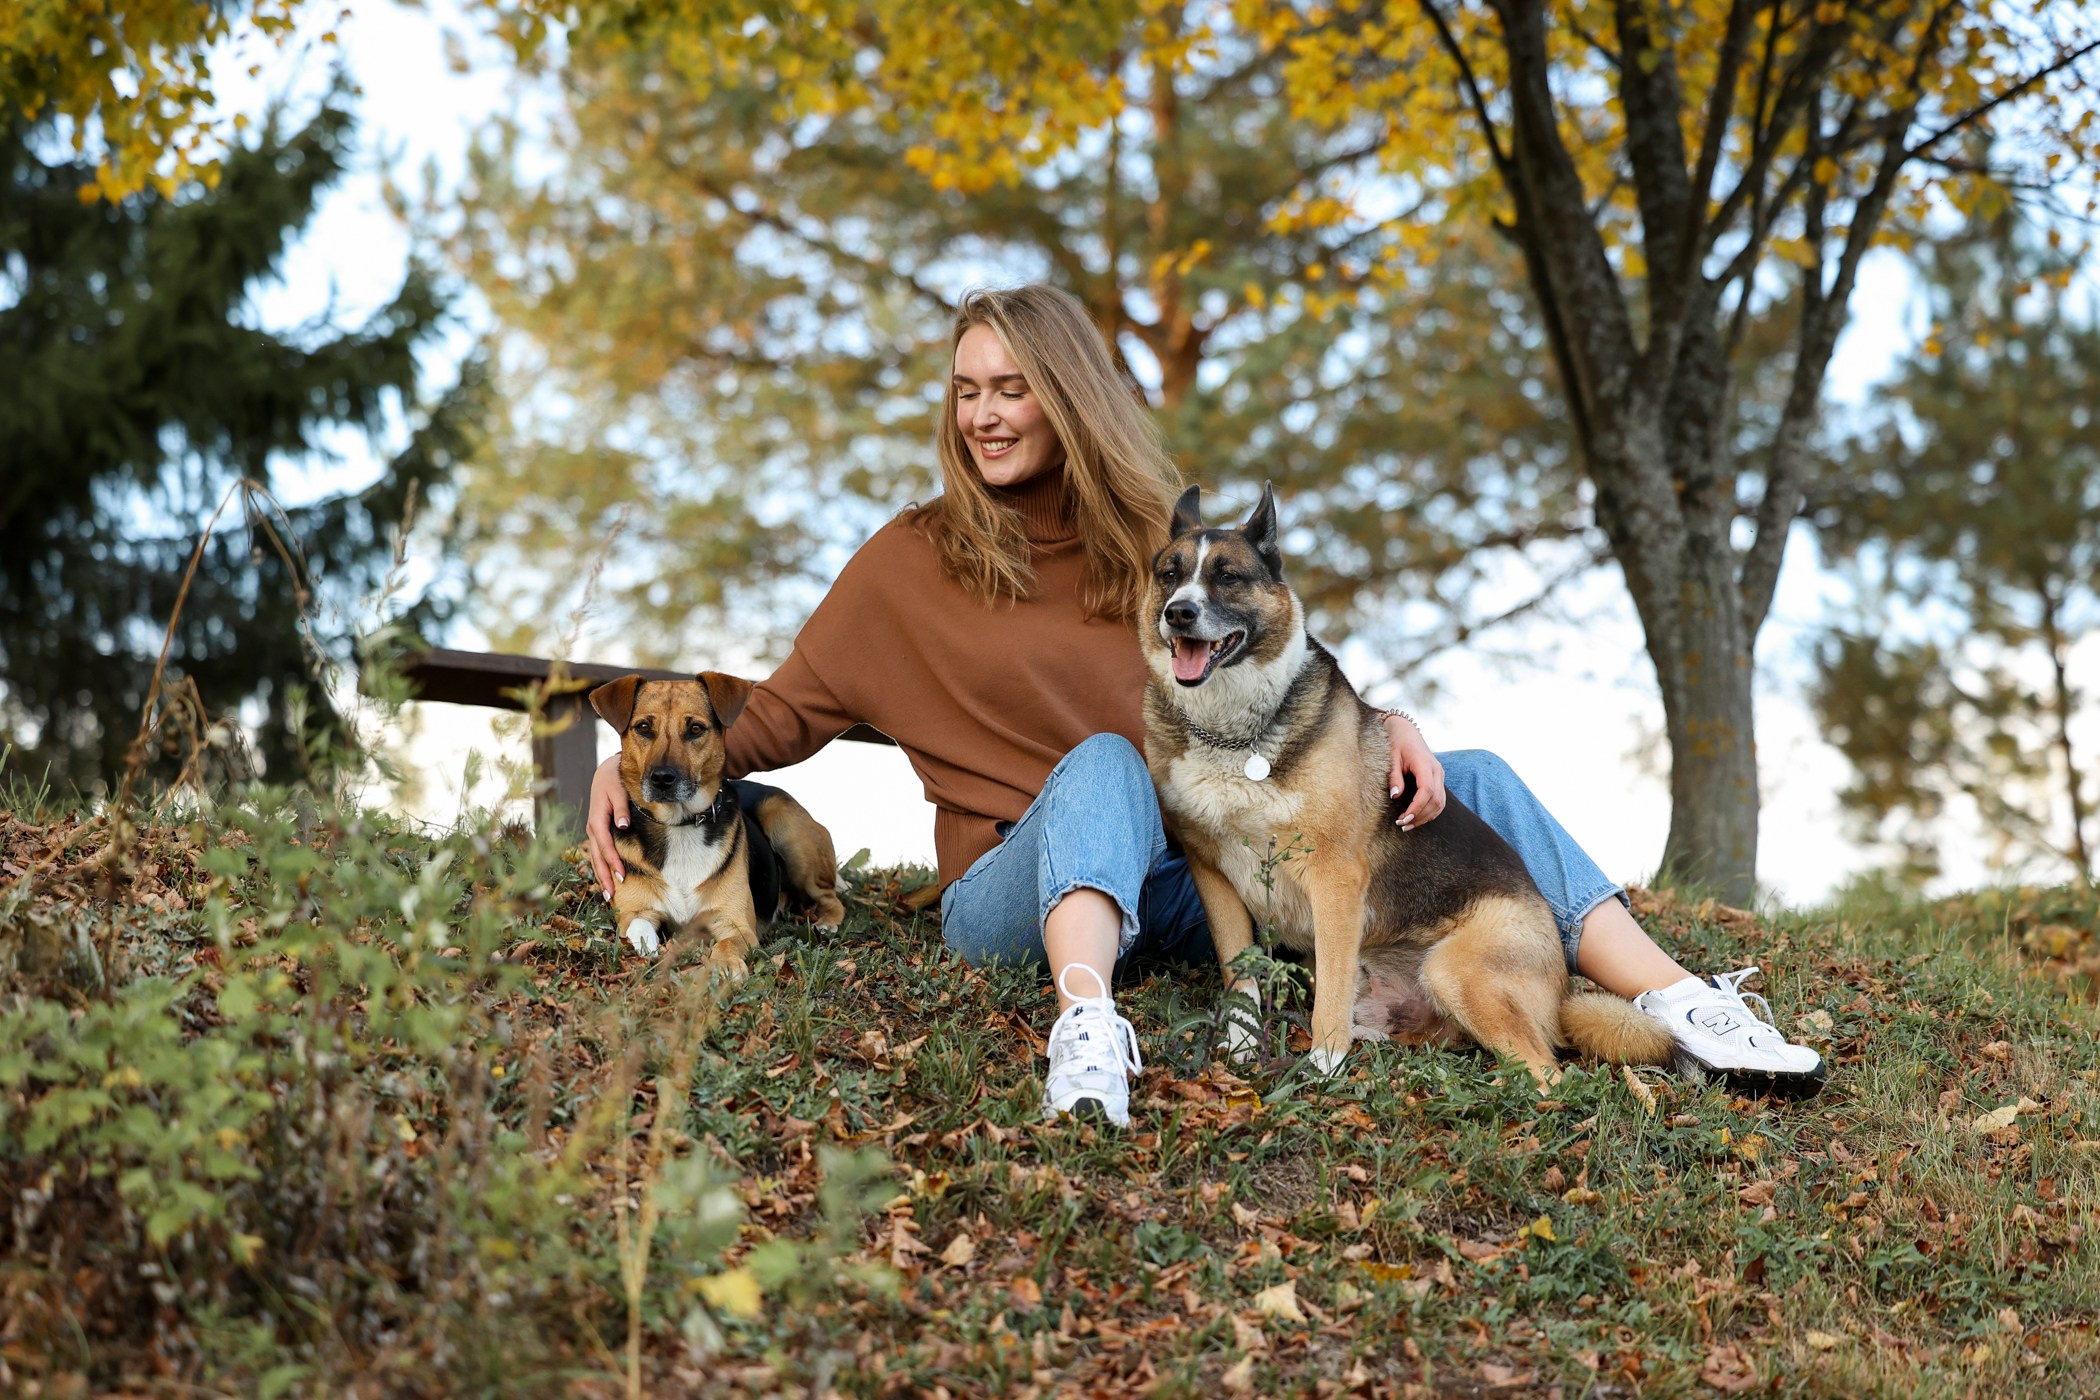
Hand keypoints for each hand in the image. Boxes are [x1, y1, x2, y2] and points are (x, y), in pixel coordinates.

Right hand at [585, 755, 629, 899]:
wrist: (605, 773)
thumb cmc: (614, 780)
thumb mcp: (618, 790)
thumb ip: (622, 808)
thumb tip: (624, 826)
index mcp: (597, 819)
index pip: (605, 845)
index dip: (613, 862)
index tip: (622, 877)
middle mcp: (592, 828)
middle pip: (597, 857)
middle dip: (604, 877)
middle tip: (612, 896)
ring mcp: (592, 832)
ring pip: (594, 858)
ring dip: (601, 876)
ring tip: (608, 896)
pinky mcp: (596, 833)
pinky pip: (596, 854)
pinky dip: (600, 868)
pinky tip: (606, 881)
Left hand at [1384, 713, 1445, 830]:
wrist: (1405, 731)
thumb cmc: (1396, 743)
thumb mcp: (1391, 757)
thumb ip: (1394, 776)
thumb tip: (1395, 796)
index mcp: (1425, 764)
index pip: (1427, 791)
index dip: (1417, 808)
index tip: (1403, 818)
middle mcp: (1437, 770)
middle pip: (1436, 800)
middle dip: (1420, 816)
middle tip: (1402, 825)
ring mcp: (1439, 775)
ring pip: (1440, 802)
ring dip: (1426, 817)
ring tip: (1408, 825)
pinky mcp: (1438, 779)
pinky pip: (1440, 799)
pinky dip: (1430, 811)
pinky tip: (1417, 818)